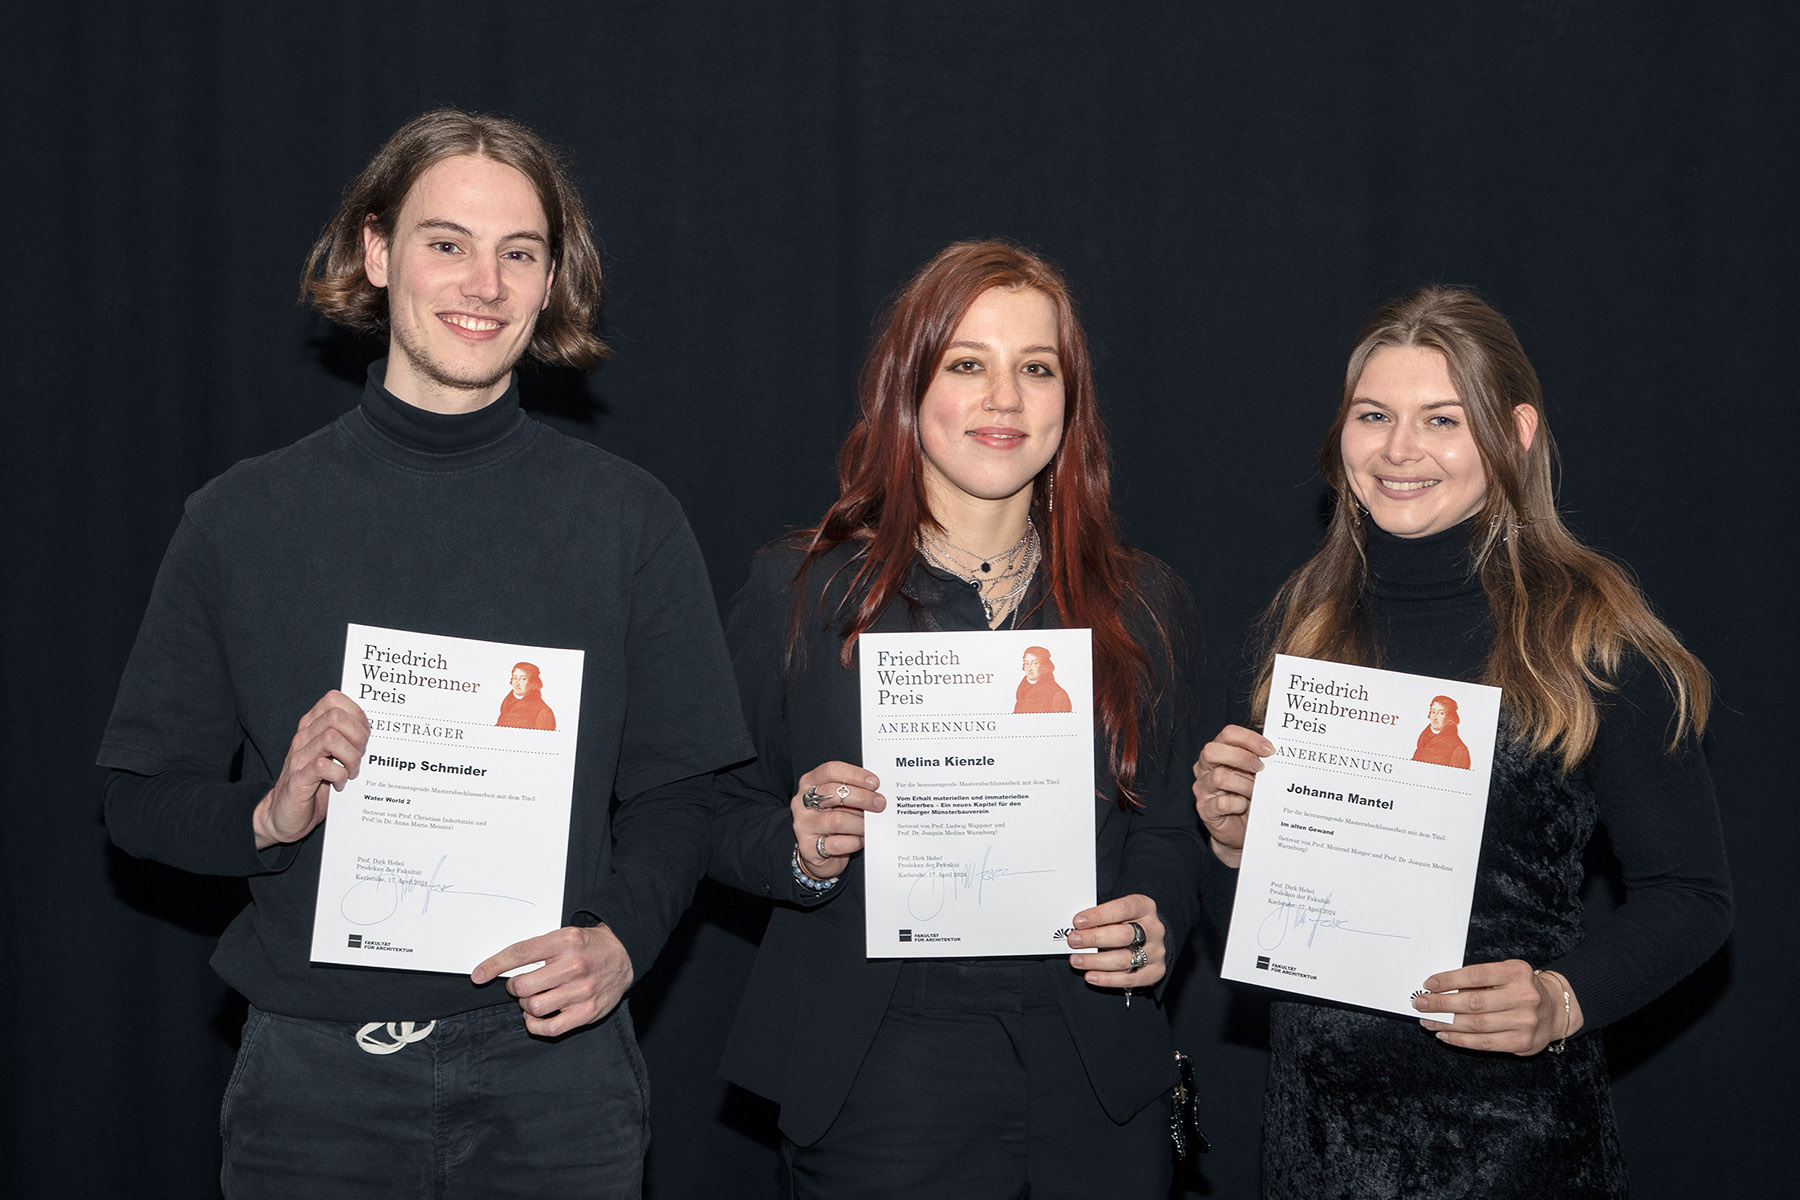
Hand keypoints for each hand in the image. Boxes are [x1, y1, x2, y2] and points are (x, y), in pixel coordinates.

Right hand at [253, 690, 368, 848]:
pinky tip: (340, 784)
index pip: (334, 699)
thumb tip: (373, 730)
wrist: (285, 813)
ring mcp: (299, 757)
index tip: (363, 734)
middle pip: (336, 717)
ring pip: (330, 738)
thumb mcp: (333, 755)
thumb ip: (347, 738)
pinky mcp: (298, 779)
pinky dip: (339, 776)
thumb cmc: (315, 783)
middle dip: (358, 736)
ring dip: (351, 757)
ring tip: (351, 772)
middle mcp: (303, 737)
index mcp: (312, 726)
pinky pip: (322, 767)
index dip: (356, 714)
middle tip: (360, 755)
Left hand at [472, 924, 634, 1037]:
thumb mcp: (564, 936)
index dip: (494, 965)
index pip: (520, 953)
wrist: (624, 955)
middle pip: (523, 985)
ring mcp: (582, 990)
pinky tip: (536, 1017)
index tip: (479, 975)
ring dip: (526, 1006)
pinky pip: (550, 1028)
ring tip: (534, 999)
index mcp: (565, 941)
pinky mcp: (588, 1012)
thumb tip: (499, 969)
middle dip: (515, 988)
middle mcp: (574, 965)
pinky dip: (535, 1025)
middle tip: (521, 985)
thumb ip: (537, 951)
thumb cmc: (589, 947)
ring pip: (534, 1007)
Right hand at [791, 762, 883, 881]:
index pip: (830, 771)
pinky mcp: (808, 847)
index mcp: (809, 783)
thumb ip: (851, 791)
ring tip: (870, 826)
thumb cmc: (831, 820)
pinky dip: (854, 842)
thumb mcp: (837, 801)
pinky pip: (838, 843)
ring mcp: (804, 825)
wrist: (816, 853)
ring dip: (860, 823)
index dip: (854, 774)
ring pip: (837, 820)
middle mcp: (802, 802)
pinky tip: (859, 839)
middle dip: (862, 797)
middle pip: (833, 793)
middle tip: (880, 803)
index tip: (874, 783)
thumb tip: (876, 791)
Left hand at [1067, 894, 1165, 988]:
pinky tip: (1090, 976)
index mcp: (1144, 907)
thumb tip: (1077, 928)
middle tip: (1074, 941)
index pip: (1121, 909)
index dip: (1098, 916)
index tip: (1078, 922)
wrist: (1150, 938)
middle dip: (1094, 939)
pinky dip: (1107, 979)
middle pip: (1123, 936)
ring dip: (1096, 961)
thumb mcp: (1118, 911)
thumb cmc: (1127, 922)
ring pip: (1124, 959)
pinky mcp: (1155, 971)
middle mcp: (1153, 929)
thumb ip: (1102, 917)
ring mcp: (1156, 951)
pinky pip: (1129, 979)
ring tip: (1076, 960)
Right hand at [1192, 724, 1270, 866]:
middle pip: (1212, 750)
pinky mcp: (1205, 809)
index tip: (1270, 749)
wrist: (1240, 828)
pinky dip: (1238, 804)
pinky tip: (1244, 806)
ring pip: (1219, 777)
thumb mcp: (1253, 774)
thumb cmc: (1247, 796)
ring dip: (1244, 784)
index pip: (1228, 734)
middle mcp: (1204, 768)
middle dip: (1242, 757)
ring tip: (1255, 792)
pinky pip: (1222, 803)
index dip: (1249, 739)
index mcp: (1217, 753)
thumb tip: (1276, 749)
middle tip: (1261, 768)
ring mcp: (1202, 789)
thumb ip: (1259, 759)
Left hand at [1413, 959, 1584, 1054]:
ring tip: (1428, 1020)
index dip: (1449, 980)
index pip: (1476, 975)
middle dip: (1441, 1003)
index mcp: (1517, 972)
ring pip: (1476, 1025)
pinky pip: (1484, 1043)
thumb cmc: (1520, 987)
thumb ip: (1479, 980)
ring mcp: (1525, 1021)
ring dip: (1446, 1023)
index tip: (1428, 984)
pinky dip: (1460, 1040)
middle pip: (1474, 1002)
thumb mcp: (1505, 973)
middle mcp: (1524, 996)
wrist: (1556, 1009)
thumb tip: (1439, 989)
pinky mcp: (1523, 1042)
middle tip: (1420, 1004)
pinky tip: (1445, 1034)